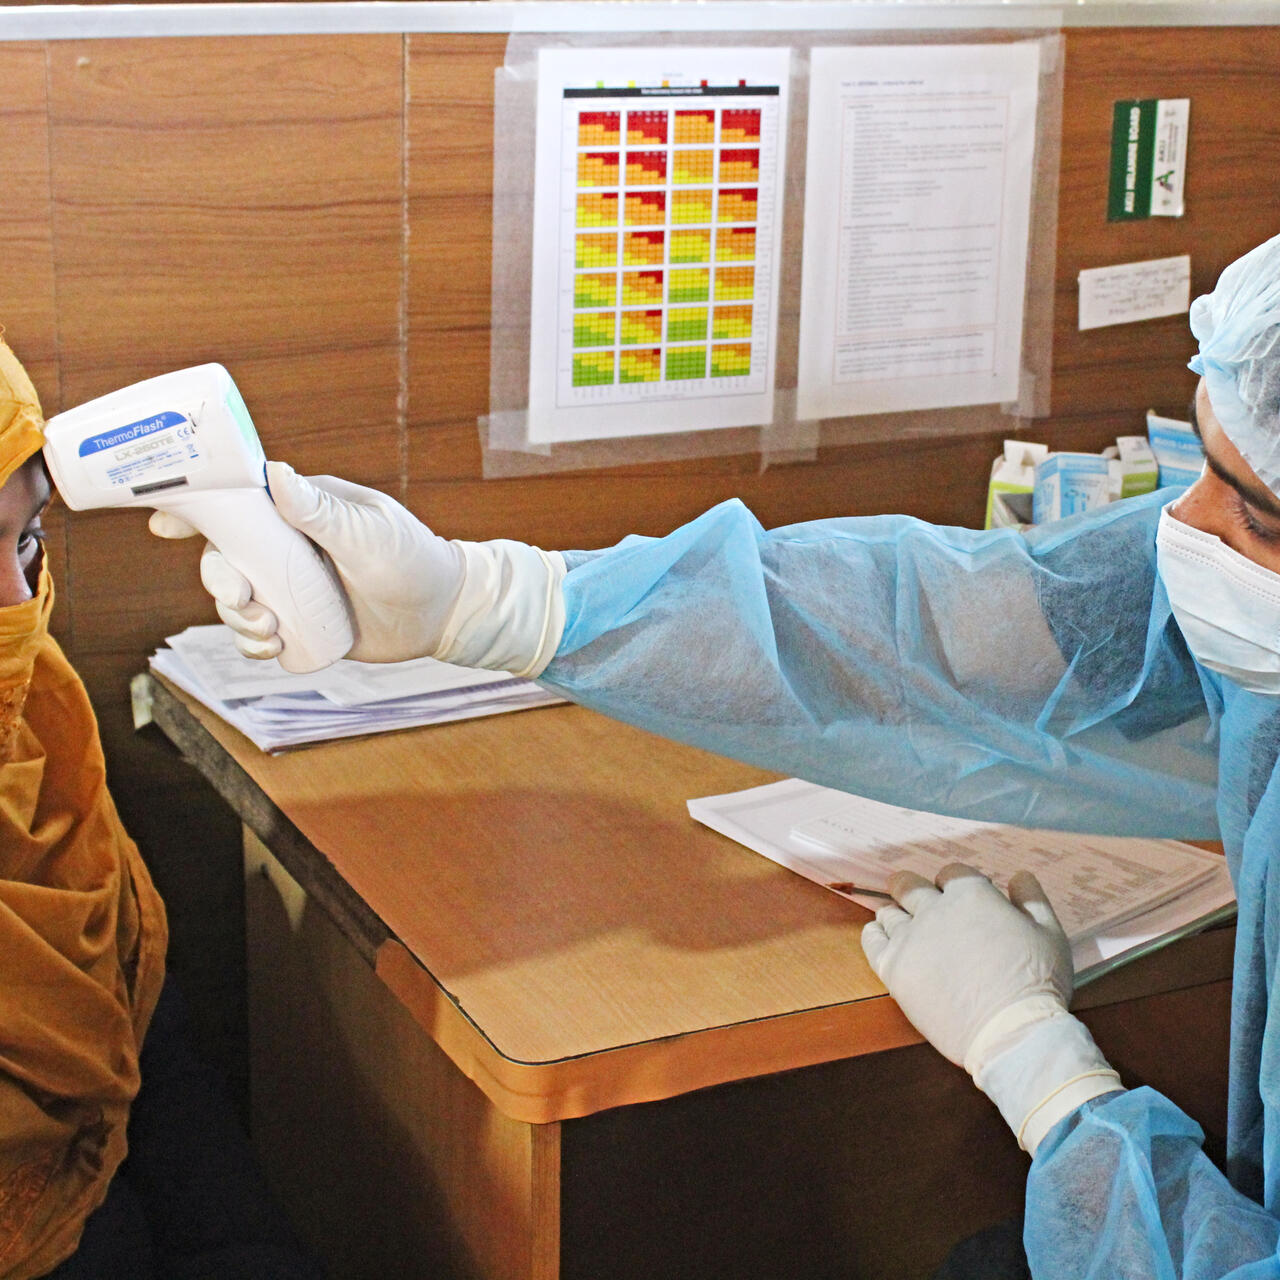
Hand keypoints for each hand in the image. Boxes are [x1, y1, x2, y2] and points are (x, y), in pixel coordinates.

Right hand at [150, 463, 564, 673]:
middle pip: (226, 557)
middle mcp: (290, 546)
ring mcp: (293, 585)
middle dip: (220, 581)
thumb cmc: (414, 561)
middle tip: (244, 601)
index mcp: (303, 510)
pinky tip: (272, 649)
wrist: (445, 614)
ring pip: (237, 599)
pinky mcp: (302, 622)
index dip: (198, 510)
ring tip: (269, 631)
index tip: (163, 523)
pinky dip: (253, 644)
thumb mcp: (369, 535)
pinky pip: (260, 633)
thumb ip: (322, 512)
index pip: (241, 503)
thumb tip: (275, 474)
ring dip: (236, 618)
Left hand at [861, 864, 1121, 1152]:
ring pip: (889, 912)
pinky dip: (875, 934)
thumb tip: (1020, 876)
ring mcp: (910, 938)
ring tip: (904, 926)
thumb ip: (1032, 899)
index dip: (955, 883)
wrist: (1013, 1033)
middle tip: (915, 899)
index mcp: (971, 895)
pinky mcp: (894, 968)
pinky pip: (871, 940)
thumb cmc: (1037, 984)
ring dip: (896, 915)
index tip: (960, 898)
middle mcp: (935, 910)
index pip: (951, 873)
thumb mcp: (1050, 933)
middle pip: (909, 885)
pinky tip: (883, 938)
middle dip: (913, 889)